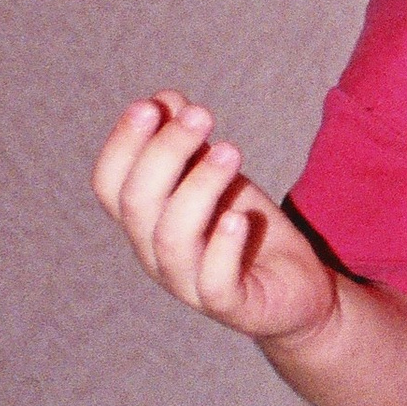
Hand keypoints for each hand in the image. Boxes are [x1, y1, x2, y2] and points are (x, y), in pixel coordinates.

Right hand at [91, 92, 339, 350]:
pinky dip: (223, 247)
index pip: (109, 184)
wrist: (297, 288)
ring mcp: (189, 284)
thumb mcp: (218, 178)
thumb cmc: (245, 228)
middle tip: (201, 114)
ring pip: (172, 237)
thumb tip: (167, 99)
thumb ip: (190, 144)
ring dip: (198, 187)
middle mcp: (155, 253)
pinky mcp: (231, 306)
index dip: (122, 144)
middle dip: (164, 152)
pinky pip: (214, 283)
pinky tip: (240, 216)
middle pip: (137, 203)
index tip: (152, 105)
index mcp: (144, 220)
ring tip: (231, 150)